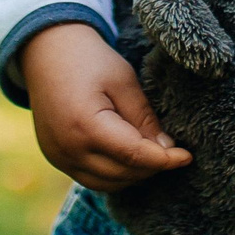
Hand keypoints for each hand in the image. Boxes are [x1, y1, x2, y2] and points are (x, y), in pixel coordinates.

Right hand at [20, 21, 192, 190]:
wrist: (46, 51)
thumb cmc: (89, 59)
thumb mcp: (123, 81)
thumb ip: (144, 118)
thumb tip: (166, 149)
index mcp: (86, 125)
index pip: (134, 155)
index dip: (165, 160)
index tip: (187, 157)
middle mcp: (68, 148)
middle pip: (122, 173)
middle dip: (151, 167)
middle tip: (171, 150)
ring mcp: (58, 156)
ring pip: (107, 183)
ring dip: (133, 174)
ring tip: (151, 154)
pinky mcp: (54, 157)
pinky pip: (90, 178)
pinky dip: (113, 174)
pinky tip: (127, 159)